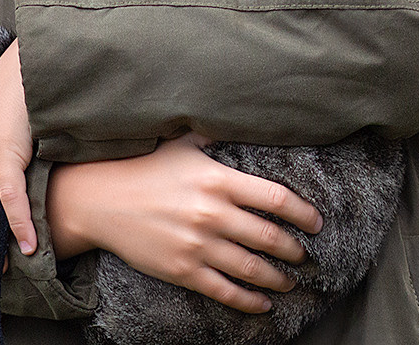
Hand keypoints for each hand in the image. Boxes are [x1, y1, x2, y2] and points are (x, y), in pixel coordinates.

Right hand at [46, 133, 322, 312]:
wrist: (103, 200)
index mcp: (217, 179)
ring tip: (290, 281)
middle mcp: (213, 213)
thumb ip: (213, 135)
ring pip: (253, 269)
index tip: (316, 222)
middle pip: (271, 238)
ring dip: (278, 278)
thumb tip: (240, 115)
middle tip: (304, 254)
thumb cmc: (145, 168)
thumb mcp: (182, 144)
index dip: (304, 214)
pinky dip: (250, 301)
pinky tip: (263, 303)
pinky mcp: (184, 270)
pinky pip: (226, 291)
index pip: (277, 199)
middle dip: (294, 250)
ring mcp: (198, 245)